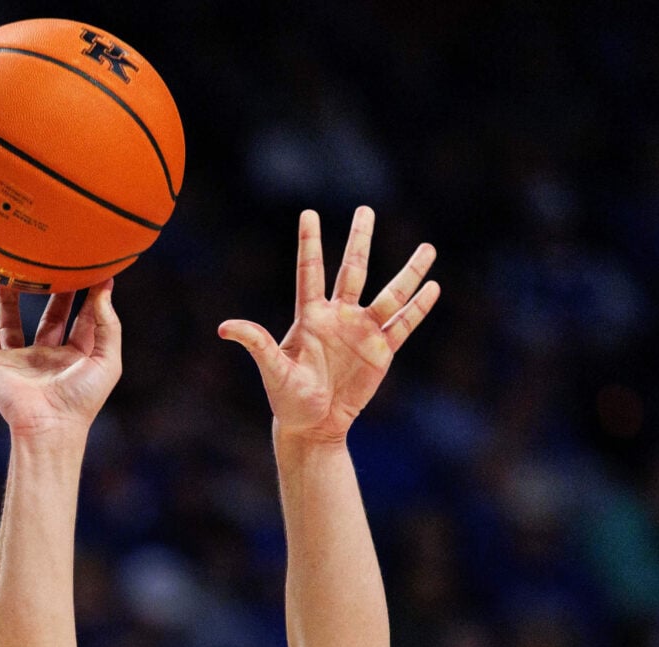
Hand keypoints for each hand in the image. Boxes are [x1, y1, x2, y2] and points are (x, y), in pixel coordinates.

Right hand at [0, 280, 121, 442]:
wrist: (49, 427)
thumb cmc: (82, 400)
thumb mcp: (107, 360)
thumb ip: (107, 325)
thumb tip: (104, 291)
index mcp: (76, 355)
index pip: (83, 317)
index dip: (89, 294)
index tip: (93, 267)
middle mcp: (48, 355)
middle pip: (51, 314)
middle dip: (54, 288)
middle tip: (56, 259)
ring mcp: (20, 358)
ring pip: (13, 319)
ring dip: (13, 295)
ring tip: (15, 266)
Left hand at [221, 207, 439, 445]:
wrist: (315, 426)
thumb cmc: (289, 399)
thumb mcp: (273, 372)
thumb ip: (256, 344)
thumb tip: (224, 327)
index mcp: (311, 316)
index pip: (310, 272)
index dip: (310, 244)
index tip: (309, 214)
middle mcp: (339, 316)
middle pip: (353, 270)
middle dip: (359, 240)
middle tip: (365, 209)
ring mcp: (362, 331)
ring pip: (389, 294)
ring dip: (408, 273)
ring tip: (428, 248)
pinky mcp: (381, 350)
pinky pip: (403, 325)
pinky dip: (418, 308)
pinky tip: (433, 288)